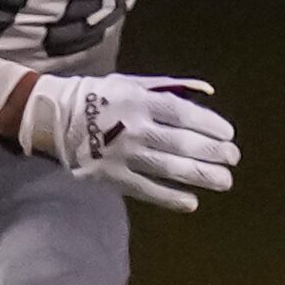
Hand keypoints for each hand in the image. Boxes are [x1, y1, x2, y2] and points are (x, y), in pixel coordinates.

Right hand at [19, 74, 236, 212]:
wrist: (52, 116)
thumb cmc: (100, 96)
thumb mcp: (132, 82)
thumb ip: (169, 86)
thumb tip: (208, 91)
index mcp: (138, 100)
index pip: (182, 113)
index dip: (209, 124)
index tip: (229, 134)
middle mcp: (132, 127)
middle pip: (180, 143)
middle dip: (212, 152)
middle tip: (233, 158)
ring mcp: (121, 154)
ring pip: (168, 168)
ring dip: (201, 175)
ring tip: (224, 180)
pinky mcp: (110, 176)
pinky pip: (145, 190)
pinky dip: (170, 197)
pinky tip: (192, 202)